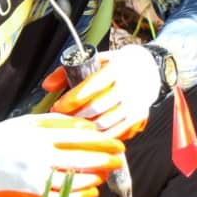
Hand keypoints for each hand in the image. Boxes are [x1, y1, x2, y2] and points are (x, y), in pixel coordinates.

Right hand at [0, 113, 124, 196]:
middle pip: (81, 158)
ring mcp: (35, 177)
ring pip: (74, 180)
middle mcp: (39, 156)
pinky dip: (79, 196)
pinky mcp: (30, 193)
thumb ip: (57, 123)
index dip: (102, 140)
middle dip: (105, 159)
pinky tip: (91, 192)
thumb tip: (86, 126)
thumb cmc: (1, 137)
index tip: (116, 142)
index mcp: (39, 135)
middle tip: (119, 159)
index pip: (80, 136)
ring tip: (105, 174)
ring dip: (94, 178)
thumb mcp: (28, 122)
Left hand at [42, 45, 159, 139]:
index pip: (90, 87)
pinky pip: (118, 132)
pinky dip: (102, 135)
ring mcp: (136, 103)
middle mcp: (129, 86)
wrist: (149, 68)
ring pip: (106, 123)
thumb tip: (47, 86)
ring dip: (87, 128)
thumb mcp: (94, 61)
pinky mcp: (140, 116)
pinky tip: (91, 133)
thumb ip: (69, 72)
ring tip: (74, 127)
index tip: (57, 107)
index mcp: (117, 68)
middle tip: (63, 119)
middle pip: (97, 108)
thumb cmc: (116, 65)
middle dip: (75, 116)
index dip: (71, 100)